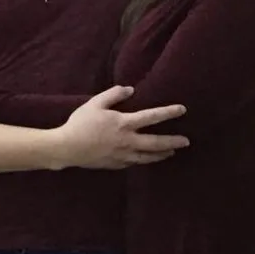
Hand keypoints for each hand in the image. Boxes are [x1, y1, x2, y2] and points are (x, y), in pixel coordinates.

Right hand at [48, 86, 189, 169]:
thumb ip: (113, 94)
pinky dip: (144, 160)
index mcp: (124, 123)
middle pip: (156, 142)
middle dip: (173, 141)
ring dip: (162, 154)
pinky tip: (147, 159)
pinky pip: (134, 163)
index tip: (182, 110)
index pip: (152, 116)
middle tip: (187, 141)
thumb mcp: (95, 103)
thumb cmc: (80, 123)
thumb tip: (130, 89)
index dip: (169, 112)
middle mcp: (127, 141)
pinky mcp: (116, 164)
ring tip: (172, 152)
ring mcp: (122, 155)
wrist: (67, 148)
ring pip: (148, 157)